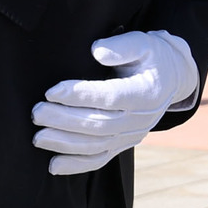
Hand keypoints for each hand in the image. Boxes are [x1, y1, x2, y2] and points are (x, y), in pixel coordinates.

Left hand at [32, 30, 197, 174]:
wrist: (171, 79)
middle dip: (64, 120)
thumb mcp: (144, 42)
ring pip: (96, 145)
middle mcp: (141, 119)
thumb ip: (122, 46)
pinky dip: (76, 165)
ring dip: (65, 143)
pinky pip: (100, 159)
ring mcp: (132, 135)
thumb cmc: (151, 57)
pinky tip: (54, 165)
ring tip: (38, 137)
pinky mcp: (123, 144)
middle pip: (99, 124)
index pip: (110, 97)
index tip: (51, 91)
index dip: (80, 96)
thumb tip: (97, 51)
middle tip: (37, 113)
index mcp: (147, 92)